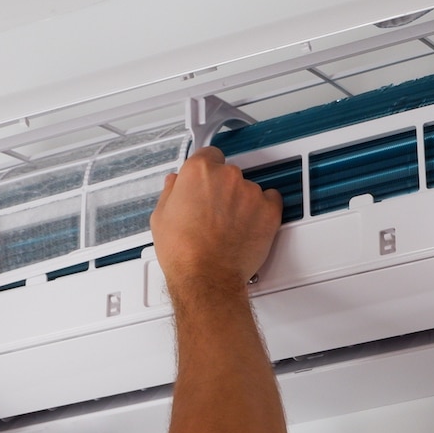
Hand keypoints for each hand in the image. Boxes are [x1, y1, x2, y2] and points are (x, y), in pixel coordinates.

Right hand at [149, 148, 282, 290]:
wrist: (206, 277)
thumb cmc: (183, 252)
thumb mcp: (161, 216)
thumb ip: (171, 191)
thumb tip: (175, 183)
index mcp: (198, 171)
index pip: (209, 155)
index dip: (207, 171)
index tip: (207, 183)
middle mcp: (227, 176)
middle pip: (229, 173)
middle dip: (223, 189)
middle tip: (215, 212)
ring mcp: (250, 192)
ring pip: (249, 189)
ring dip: (242, 201)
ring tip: (230, 225)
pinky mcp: (269, 210)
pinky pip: (272, 200)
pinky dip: (264, 210)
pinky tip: (250, 224)